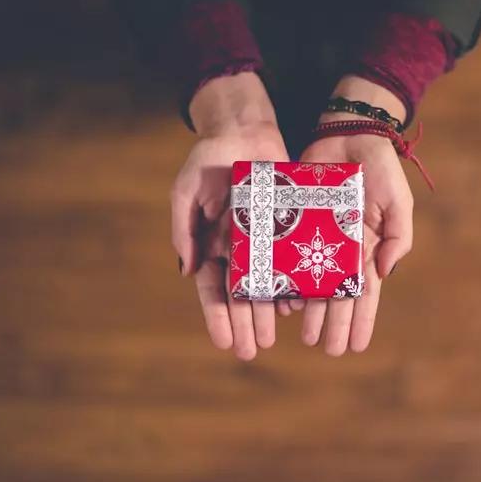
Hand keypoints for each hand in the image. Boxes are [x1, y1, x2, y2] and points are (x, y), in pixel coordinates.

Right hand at [171, 73, 287, 360]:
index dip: (217, 316)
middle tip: (251, 351)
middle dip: (244, 324)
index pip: (213, 289)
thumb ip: (184, 228)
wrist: (244, 130)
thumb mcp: (187, 189)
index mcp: (211, 244)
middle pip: (240, 295)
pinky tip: (297, 305)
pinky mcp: (287, 228)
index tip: (224, 342)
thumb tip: (187, 270)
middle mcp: (238, 248)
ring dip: (267, 313)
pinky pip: (291, 261)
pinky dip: (293, 284)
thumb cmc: (210, 158)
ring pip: (266, 285)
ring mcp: (264, 240)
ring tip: (271, 338)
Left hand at [290, 77, 413, 354]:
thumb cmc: (379, 168)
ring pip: (312, 282)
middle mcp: (341, 249)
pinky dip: (286, 279)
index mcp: (367, 248)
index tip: (357, 346)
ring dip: (310, 310)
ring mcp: (317, 238)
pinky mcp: (294, 223)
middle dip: (334, 324)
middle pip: (337, 295)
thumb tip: (385, 272)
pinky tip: (282, 301)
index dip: (362, 320)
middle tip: (327, 349)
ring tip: (304, 335)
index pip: (365, 293)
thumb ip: (397, 236)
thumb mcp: (398, 201)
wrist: (347, 134)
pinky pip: (288, 256)